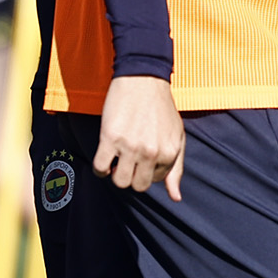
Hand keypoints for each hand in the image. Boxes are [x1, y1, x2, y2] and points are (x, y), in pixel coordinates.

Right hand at [94, 74, 184, 199]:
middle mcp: (151, 152)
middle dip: (131, 177)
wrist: (143, 81)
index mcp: (169, 153)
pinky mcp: (110, 138)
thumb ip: (176, 168)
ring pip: (119, 181)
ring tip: (116, 161)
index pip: (155, 180)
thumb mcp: (177, 138)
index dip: (146, 171)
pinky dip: (100, 169)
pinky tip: (105, 158)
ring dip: (116, 175)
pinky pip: (100, 167)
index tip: (142, 158)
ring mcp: (130, 146)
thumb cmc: (161, 108)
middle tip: (128, 162)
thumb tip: (175, 197)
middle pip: (137, 185)